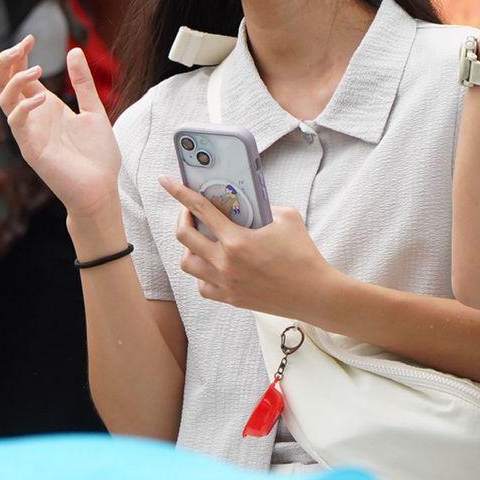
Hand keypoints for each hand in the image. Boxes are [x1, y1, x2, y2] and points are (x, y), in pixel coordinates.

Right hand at [0, 39, 121, 216]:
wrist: (101, 190)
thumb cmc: (97, 155)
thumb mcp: (93, 110)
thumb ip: (83, 83)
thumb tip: (74, 50)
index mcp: (45, 106)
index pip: (19, 75)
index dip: (19, 55)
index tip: (31, 38)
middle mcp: (32, 116)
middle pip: (1, 83)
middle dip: (5, 61)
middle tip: (22, 45)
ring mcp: (28, 132)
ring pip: (2, 99)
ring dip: (15, 79)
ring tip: (37, 69)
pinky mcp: (30, 148)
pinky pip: (15, 122)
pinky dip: (23, 106)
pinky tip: (43, 98)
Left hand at [161, 179, 335, 316]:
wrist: (314, 294)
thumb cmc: (303, 255)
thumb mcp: (287, 218)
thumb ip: (263, 205)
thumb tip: (247, 200)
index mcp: (237, 240)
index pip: (200, 209)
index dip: (179, 192)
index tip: (165, 181)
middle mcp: (225, 263)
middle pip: (184, 236)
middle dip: (183, 218)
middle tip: (192, 213)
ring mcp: (225, 283)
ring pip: (187, 263)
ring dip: (190, 248)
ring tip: (203, 241)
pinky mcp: (230, 298)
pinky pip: (202, 286)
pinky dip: (202, 274)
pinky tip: (214, 266)